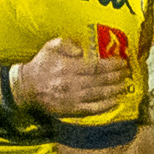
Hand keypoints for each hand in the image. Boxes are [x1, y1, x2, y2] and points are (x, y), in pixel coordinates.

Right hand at [12, 38, 129, 116]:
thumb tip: (82, 50)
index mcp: (67, 67)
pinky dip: (104, 106)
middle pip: (99, 81)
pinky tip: (114, 102)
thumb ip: (67, 43)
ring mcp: (71, 98)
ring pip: (97, 95)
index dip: (111, 65)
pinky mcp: (70, 110)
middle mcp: (71, 83)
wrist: (26, 87)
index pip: (95, 66)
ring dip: (114, 91)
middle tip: (127, 73)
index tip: (122, 62)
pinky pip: (90, 109)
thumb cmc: (42, 64)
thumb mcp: (51, 46)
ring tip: (124, 86)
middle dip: (116, 77)